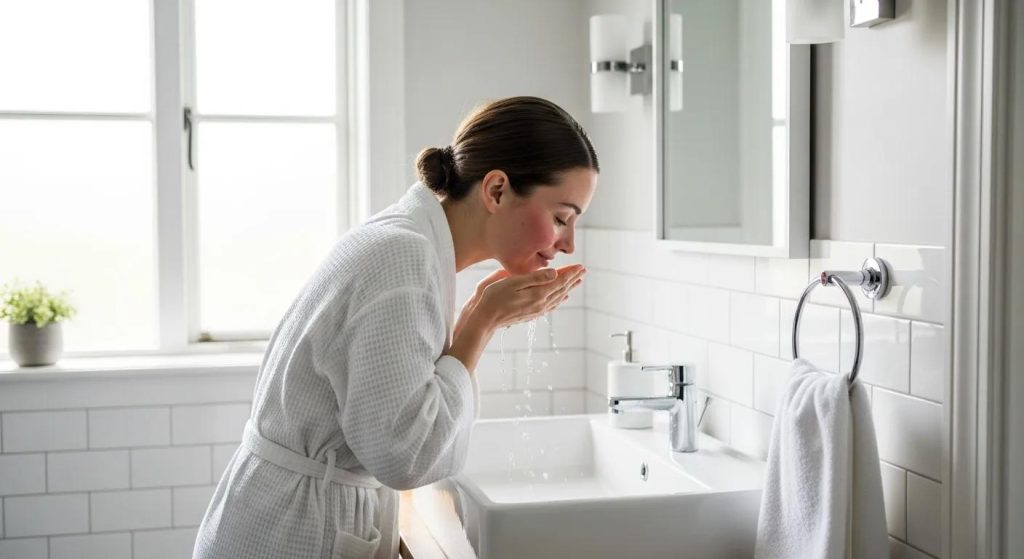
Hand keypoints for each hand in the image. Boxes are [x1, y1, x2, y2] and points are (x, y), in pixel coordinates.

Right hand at [466, 264, 585, 332]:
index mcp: (537, 293)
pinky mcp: (531, 314)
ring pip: (558, 298)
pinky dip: (559, 300)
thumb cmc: (495, 297)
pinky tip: (562, 298)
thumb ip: (534, 278)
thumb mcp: (513, 282)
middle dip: (573, 279)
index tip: (581, 266)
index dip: (571, 273)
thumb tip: (554, 273)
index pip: (559, 281)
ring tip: (577, 282)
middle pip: (561, 289)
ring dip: (568, 289)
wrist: (486, 319)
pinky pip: (551, 306)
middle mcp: (540, 303)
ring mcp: (536, 310)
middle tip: (583, 271)